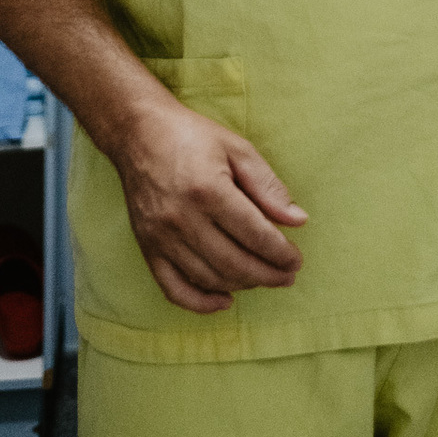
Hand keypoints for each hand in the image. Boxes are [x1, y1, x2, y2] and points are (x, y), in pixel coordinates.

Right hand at [114, 96, 307, 313]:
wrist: (139, 134)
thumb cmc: (193, 136)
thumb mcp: (237, 149)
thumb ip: (268, 187)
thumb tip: (298, 221)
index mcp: (208, 190)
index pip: (254, 235)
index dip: (280, 253)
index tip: (295, 260)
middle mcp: (182, 218)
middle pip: (233, 262)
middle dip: (267, 275)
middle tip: (287, 276)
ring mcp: (161, 237)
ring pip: (208, 277)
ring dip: (242, 285)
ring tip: (263, 279)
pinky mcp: (146, 247)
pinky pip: (173, 288)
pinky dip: (200, 302)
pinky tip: (224, 300)